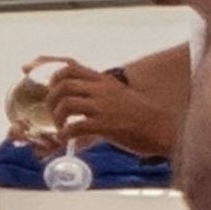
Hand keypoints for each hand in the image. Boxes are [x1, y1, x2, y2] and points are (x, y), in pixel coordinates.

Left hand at [44, 62, 176, 158]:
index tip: (52, 93)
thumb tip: (77, 102)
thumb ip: (98, 94)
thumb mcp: (117, 95)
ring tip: (61, 128)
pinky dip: (64, 135)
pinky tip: (65, 140)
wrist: (159, 128)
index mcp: (103, 81)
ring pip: (66, 103)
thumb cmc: (138, 115)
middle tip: (54, 116)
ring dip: (57, 118)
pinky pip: (75, 127)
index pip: (70, 69)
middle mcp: (101, 90)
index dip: (54, 80)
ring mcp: (103, 107)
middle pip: (63, 85)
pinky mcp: (105, 125)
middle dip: (51, 101)